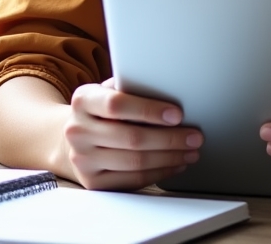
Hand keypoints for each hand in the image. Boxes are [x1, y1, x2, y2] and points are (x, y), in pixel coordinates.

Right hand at [62, 78, 202, 189]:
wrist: (75, 135)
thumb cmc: (104, 107)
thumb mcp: (111, 89)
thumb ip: (133, 87)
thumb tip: (173, 89)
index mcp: (83, 100)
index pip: (117, 105)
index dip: (149, 110)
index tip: (177, 114)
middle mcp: (77, 131)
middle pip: (131, 138)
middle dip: (170, 139)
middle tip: (196, 137)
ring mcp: (82, 160)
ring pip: (134, 162)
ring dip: (169, 158)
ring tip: (191, 151)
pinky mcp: (92, 182)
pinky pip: (131, 180)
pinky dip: (158, 172)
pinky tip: (175, 164)